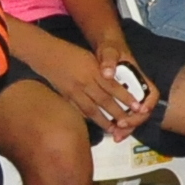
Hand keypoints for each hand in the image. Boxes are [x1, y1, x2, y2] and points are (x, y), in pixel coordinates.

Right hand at [42, 39, 157, 136]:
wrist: (47, 54)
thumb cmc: (72, 54)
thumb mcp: (91, 58)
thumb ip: (103, 71)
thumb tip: (116, 84)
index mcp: (93, 70)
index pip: (113, 86)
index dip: (126, 98)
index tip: (137, 107)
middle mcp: (85, 82)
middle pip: (104, 101)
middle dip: (118, 114)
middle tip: (129, 124)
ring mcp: (74, 91)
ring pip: (92, 110)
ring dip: (104, 121)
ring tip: (114, 130)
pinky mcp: (66, 97)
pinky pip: (79, 110)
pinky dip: (88, 118)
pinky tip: (94, 123)